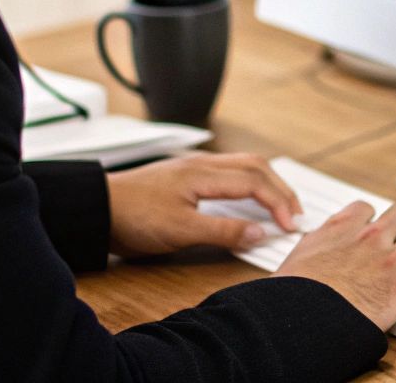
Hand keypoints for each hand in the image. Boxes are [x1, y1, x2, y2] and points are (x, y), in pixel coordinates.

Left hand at [106, 153, 301, 256]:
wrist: (98, 208)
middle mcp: (202, 164)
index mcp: (203, 173)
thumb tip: (260, 232)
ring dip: (268, 183)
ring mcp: (194, 168)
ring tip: (282, 204)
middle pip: (256, 166)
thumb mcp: (180, 231)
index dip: (278, 202)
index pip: (255, 181)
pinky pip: (229, 172)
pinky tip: (250, 197)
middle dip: (281, 188)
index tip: (292, 225)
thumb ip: (222, 231)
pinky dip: (250, 183)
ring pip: (244, 165)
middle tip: (298, 213)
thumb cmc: (133, 216)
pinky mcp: (186, 177)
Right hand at [273, 199, 395, 329]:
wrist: (305, 315)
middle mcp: (369, 239)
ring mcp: (388, 262)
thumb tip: (313, 247)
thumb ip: (313, 247)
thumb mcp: (297, 258)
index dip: (375, 214)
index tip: (379, 219)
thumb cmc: (296, 293)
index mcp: (342, 229)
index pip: (365, 209)